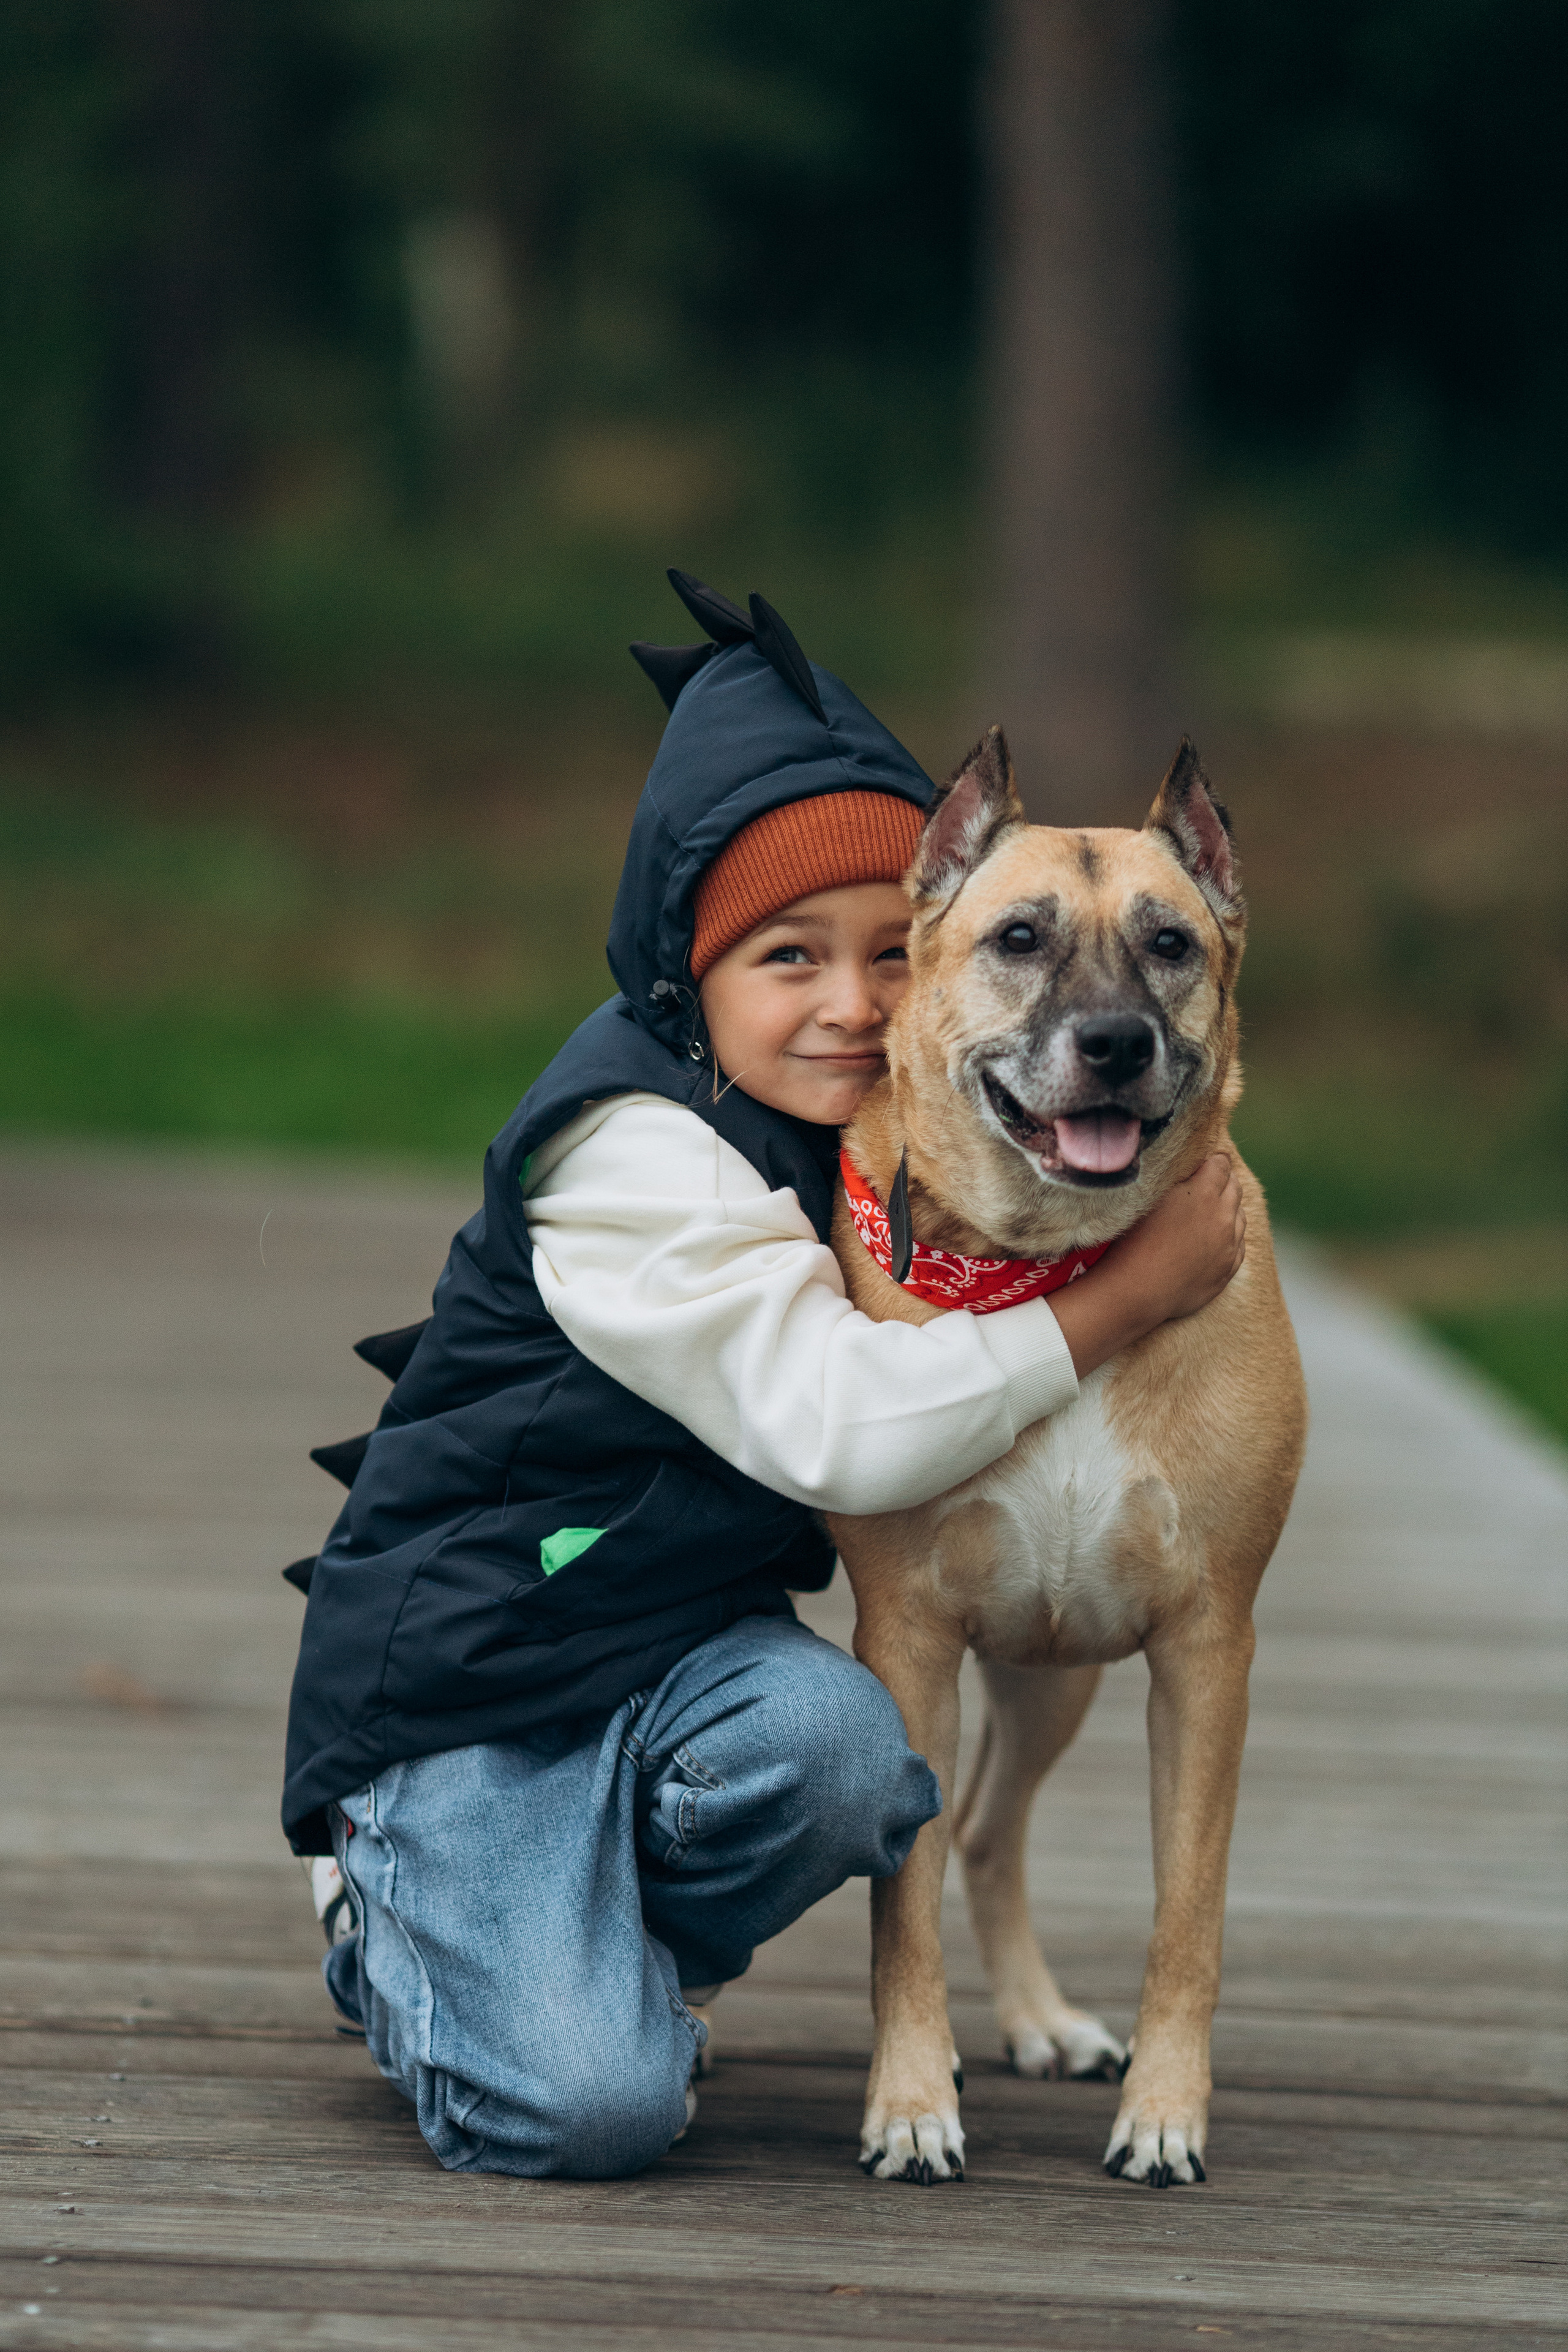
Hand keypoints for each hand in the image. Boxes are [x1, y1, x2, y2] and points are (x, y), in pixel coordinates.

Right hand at [1109, 1152, 1245, 1324]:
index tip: (1208, 1160)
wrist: (1138, 1290)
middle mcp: (1223, 1217)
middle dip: (1224, 1181)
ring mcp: (1228, 1245)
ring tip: (1211, 1211)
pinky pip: (1239, 1245)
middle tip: (1209, 1181)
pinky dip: (1230, 1237)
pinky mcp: (1227, 1269)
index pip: (1221, 1164)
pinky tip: (1216, 1238)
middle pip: (1234, 1188)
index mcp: (1204, 1193)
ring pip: (1240, 1216)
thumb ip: (1175, 1178)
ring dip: (1229, 1209)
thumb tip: (1189, 1166)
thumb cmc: (1134, 1240)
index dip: (1214, 1160)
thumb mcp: (1149, 1197)